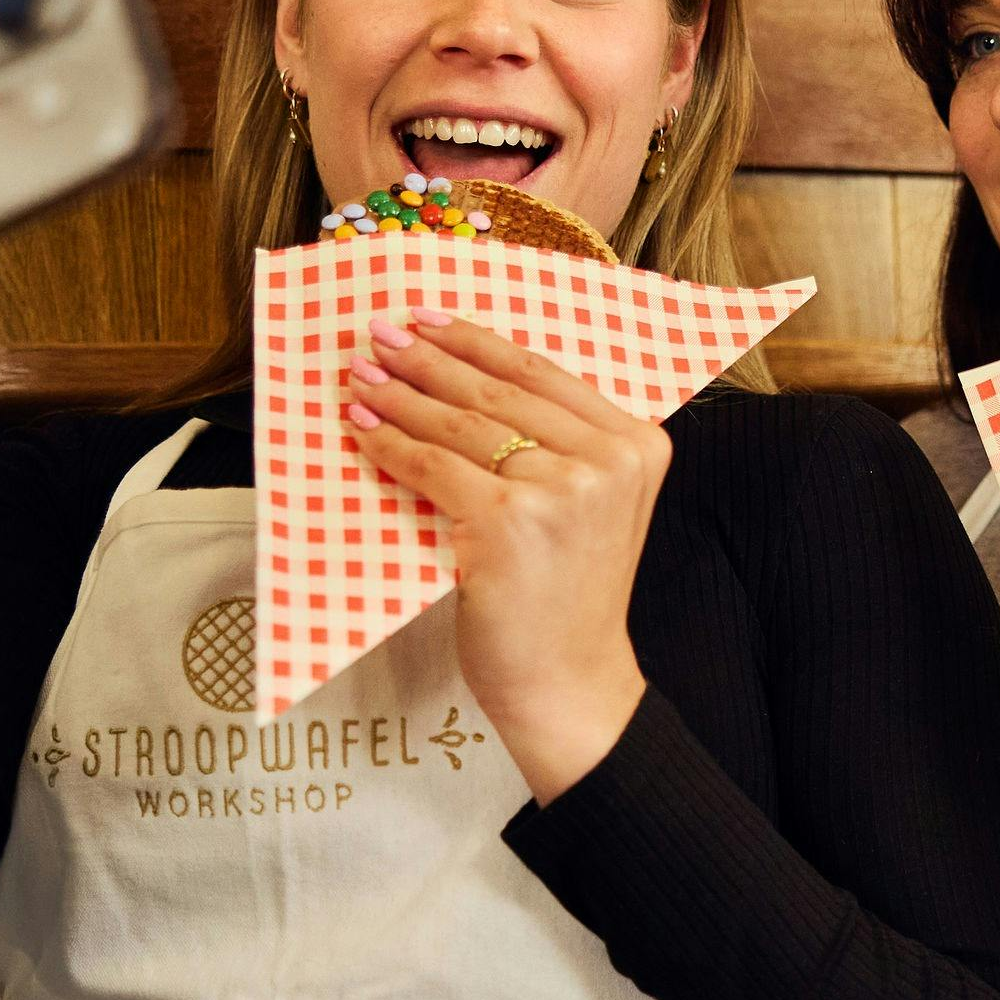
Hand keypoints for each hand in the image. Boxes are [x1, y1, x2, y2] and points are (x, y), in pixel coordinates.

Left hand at [342, 315, 667, 799]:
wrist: (569, 681)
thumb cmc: (567, 595)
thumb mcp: (590, 505)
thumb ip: (559, 444)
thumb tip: (465, 374)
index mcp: (638, 443)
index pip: (542, 373)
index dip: (476, 340)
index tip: (428, 318)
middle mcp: (608, 460)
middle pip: (499, 389)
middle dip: (428, 358)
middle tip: (379, 334)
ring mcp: (561, 490)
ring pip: (462, 423)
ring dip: (401, 393)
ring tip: (361, 376)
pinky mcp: (510, 523)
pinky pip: (434, 466)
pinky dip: (391, 444)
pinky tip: (363, 429)